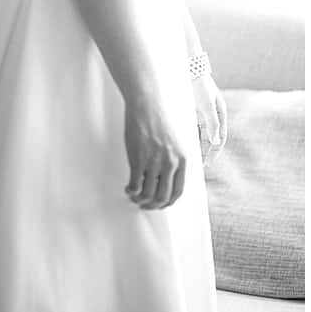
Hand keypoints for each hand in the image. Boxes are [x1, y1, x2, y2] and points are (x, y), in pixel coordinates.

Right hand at [123, 90, 187, 209]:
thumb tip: (169, 174)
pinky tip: (128, 188)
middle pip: (163, 196)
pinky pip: (136, 185)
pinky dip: (131, 191)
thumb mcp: (176, 141)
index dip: (168, 202)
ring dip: (140, 199)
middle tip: (145, 204)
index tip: (160, 203)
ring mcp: (154, 163)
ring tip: (134, 196)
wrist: (147, 106)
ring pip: (148, 193)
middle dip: (153, 205)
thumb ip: (176, 158)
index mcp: (182, 160)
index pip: (178, 191)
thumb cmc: (159, 119)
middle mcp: (171, 164)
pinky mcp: (138, 160)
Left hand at [191, 72, 226, 163]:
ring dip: (193, 146)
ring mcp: (199, 113)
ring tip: (185, 158)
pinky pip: (188, 128)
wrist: (188, 69)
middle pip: (208, 139)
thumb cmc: (200, 86)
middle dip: (203, 153)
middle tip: (194, 166)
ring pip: (197, 135)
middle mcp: (210, 116)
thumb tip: (216, 143)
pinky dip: (185, 137)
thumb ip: (212, 124)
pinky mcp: (189, 111)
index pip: (218, 139)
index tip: (207, 165)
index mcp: (219, 115)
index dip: (213, 153)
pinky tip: (178, 145)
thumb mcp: (207, 105)